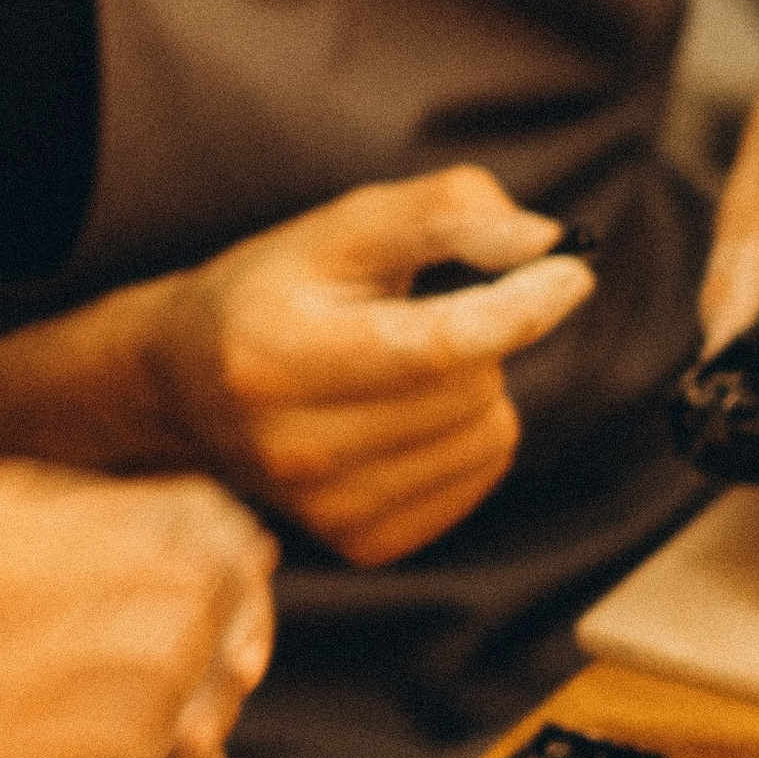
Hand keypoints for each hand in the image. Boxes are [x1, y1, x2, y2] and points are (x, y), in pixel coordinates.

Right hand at [0, 461, 278, 757]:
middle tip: (220, 703)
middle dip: (235, 640)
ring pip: (185, 652)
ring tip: (165, 751)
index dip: (234, 567)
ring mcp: (17, 641)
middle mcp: (23, 556)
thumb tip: (169, 587)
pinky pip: (140, 737)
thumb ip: (39, 558)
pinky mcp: (9, 732)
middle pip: (206, 571)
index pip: (186, 506)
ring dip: (196, 709)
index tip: (235, 623)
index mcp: (4, 504)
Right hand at [145, 166, 595, 565]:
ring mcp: (324, 509)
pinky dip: (469, 438)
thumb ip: (447, 213)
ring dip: (477, 391)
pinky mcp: (358, 544)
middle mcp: (295, 448)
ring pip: (487, 438)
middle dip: (480, 338)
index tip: (571, 270)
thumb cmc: (276, 289)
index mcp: (279, 354)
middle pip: (471, 390)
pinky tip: (412, 415)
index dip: (521, 305)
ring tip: (409, 367)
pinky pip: (480, 480)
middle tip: (422, 316)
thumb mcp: (346, 224)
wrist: (187, 384)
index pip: (438, 346)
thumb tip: (546, 244)